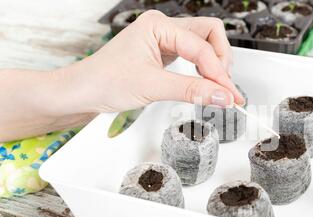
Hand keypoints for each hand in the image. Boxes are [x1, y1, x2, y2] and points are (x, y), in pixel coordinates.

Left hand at [59, 10, 244, 114]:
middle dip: (221, 60)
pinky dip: (204, 69)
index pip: (202, 47)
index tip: (229, 95)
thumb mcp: (152, 86)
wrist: (83, 91)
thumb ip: (191, 90)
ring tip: (218, 88)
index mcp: (158, 24)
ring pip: (204, 44)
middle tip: (226, 87)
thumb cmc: (104, 81)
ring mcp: (164, 39)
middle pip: (210, 34)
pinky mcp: (164, 52)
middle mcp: (163, 27)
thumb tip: (222, 96)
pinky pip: (193, 55)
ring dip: (215, 64)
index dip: (218, 73)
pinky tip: (205, 83)